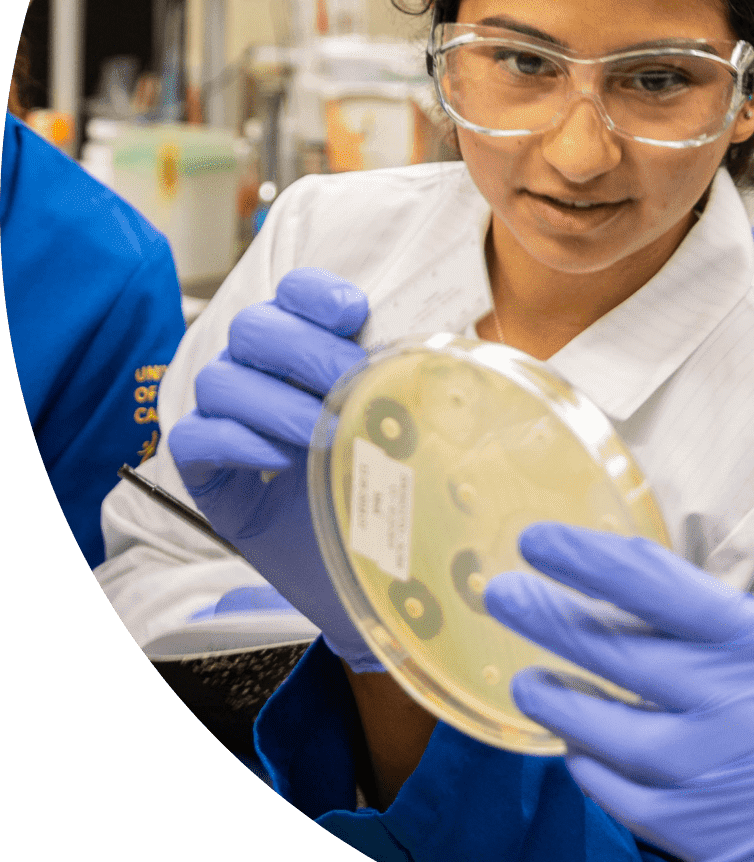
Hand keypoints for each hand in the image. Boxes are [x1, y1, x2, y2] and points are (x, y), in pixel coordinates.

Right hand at [169, 268, 380, 670]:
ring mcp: (228, 425)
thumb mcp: (411, 425)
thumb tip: (454, 347)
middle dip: (303, 350)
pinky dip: (234, 441)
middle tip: (348, 382)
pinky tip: (279, 460)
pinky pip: (191, 440)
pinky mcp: (207, 477)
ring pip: (219, 381)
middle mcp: (260, 377)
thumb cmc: (392, 483)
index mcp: (309, 351)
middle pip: (252, 328)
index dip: (313, 293)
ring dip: (274, 401)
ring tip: (321, 431)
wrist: (374, 568)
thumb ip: (417, 381)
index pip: (293, 294)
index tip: (352, 312)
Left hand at [484, 524, 753, 861]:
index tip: (542, 540)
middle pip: (619, 651)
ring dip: (558, 698)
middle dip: (551, 616)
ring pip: (604, 729)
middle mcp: (739, 711)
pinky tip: (578, 751)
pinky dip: (592, 769)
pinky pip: (622, 798)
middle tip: (501, 592)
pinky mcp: (705, 845)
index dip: (591, 560)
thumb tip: (667, 616)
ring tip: (528, 676)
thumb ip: (753, 640)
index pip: (662, 589)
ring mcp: (715, 783)